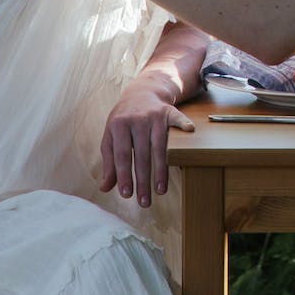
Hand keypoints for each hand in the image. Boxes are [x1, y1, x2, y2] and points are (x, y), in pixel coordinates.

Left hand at [99, 78, 194, 207]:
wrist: (141, 91)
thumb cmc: (123, 120)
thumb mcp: (111, 137)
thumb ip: (109, 162)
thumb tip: (105, 188)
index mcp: (119, 125)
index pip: (122, 155)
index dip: (124, 175)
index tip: (127, 195)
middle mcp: (137, 120)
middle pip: (141, 155)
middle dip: (143, 180)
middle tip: (144, 202)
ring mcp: (155, 115)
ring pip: (159, 146)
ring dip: (161, 170)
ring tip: (161, 191)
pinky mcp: (169, 111)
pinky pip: (178, 120)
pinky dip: (184, 125)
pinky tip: (189, 133)